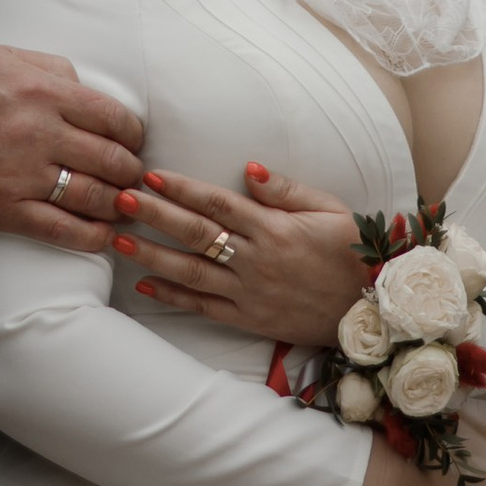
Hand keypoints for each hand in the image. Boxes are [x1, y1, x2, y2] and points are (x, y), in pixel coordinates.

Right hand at [0, 47, 144, 249]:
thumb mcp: (5, 58)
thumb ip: (51, 68)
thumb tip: (84, 86)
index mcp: (45, 92)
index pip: (113, 117)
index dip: (132, 134)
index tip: (132, 141)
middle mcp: (42, 134)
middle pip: (112, 159)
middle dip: (130, 171)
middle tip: (132, 176)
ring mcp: (26, 176)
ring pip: (94, 196)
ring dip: (118, 204)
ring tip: (123, 205)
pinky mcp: (7, 210)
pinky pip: (63, 230)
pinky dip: (92, 236)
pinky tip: (104, 235)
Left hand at [112, 163, 368, 345]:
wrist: (368, 309)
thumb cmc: (349, 253)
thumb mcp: (329, 209)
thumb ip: (286, 189)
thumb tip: (247, 167)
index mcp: (274, 229)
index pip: (218, 204)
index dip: (182, 188)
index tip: (151, 174)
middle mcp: (256, 261)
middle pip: (197, 234)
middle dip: (155, 215)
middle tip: (119, 199)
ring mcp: (249, 293)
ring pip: (192, 272)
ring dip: (152, 255)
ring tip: (118, 241)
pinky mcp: (249, 318)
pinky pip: (204, 306)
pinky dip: (173, 296)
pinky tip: (145, 284)